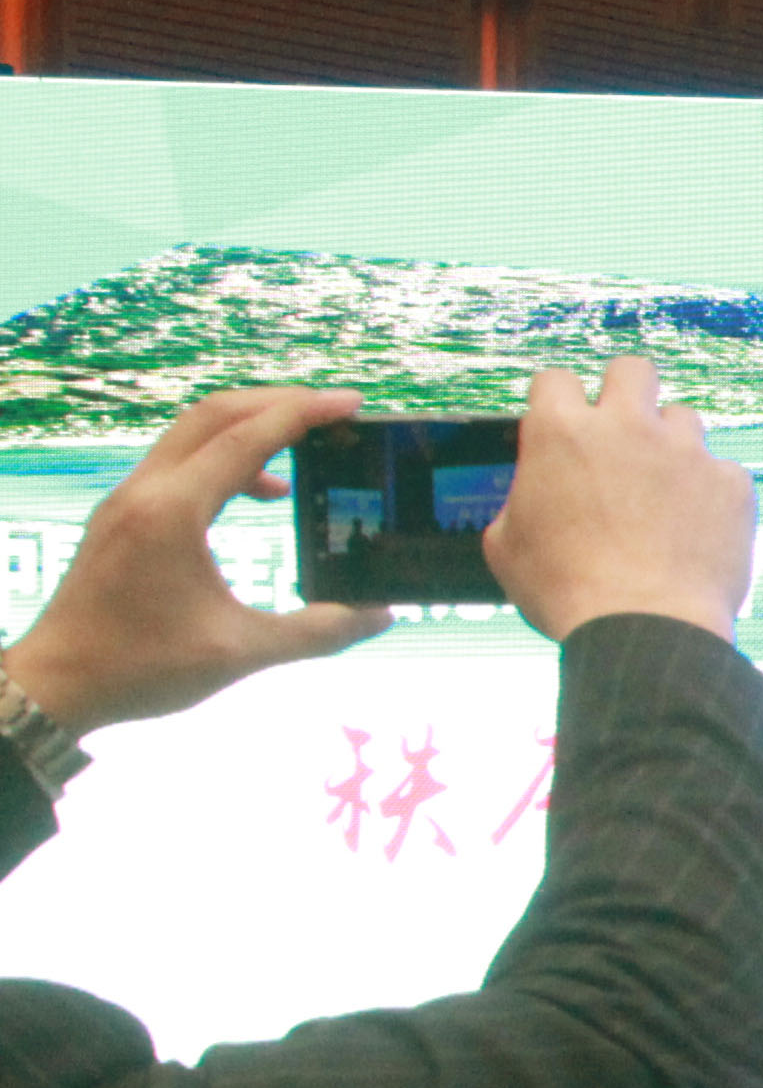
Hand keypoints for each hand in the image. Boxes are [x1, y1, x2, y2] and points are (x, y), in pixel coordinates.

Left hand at [0, 385, 389, 731]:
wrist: (57, 684)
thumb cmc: (141, 667)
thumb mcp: (240, 651)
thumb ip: (317, 631)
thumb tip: (381, 615)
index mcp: (173, 513)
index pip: (246, 439)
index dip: (303, 415)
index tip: (352, 404)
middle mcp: (145, 492)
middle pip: (214, 415)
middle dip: (277, 403)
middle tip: (332, 411)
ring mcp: (127, 500)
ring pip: (191, 433)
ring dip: (248, 428)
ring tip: (302, 446)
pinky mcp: (121, 516)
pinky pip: (178, 462)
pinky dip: (223, 457)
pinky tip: (258, 491)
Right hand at [488, 351, 754, 642]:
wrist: (644, 627)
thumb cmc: (565, 592)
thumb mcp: (507, 545)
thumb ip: (521, 499)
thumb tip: (535, 491)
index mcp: (562, 434)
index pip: (556, 379)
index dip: (558, 401)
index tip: (565, 423)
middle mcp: (628, 428)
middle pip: (633, 369)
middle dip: (626, 390)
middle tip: (624, 430)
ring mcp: (686, 452)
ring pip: (683, 418)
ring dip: (672, 446)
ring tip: (663, 492)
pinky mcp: (731, 483)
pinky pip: (722, 472)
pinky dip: (711, 494)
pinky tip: (698, 530)